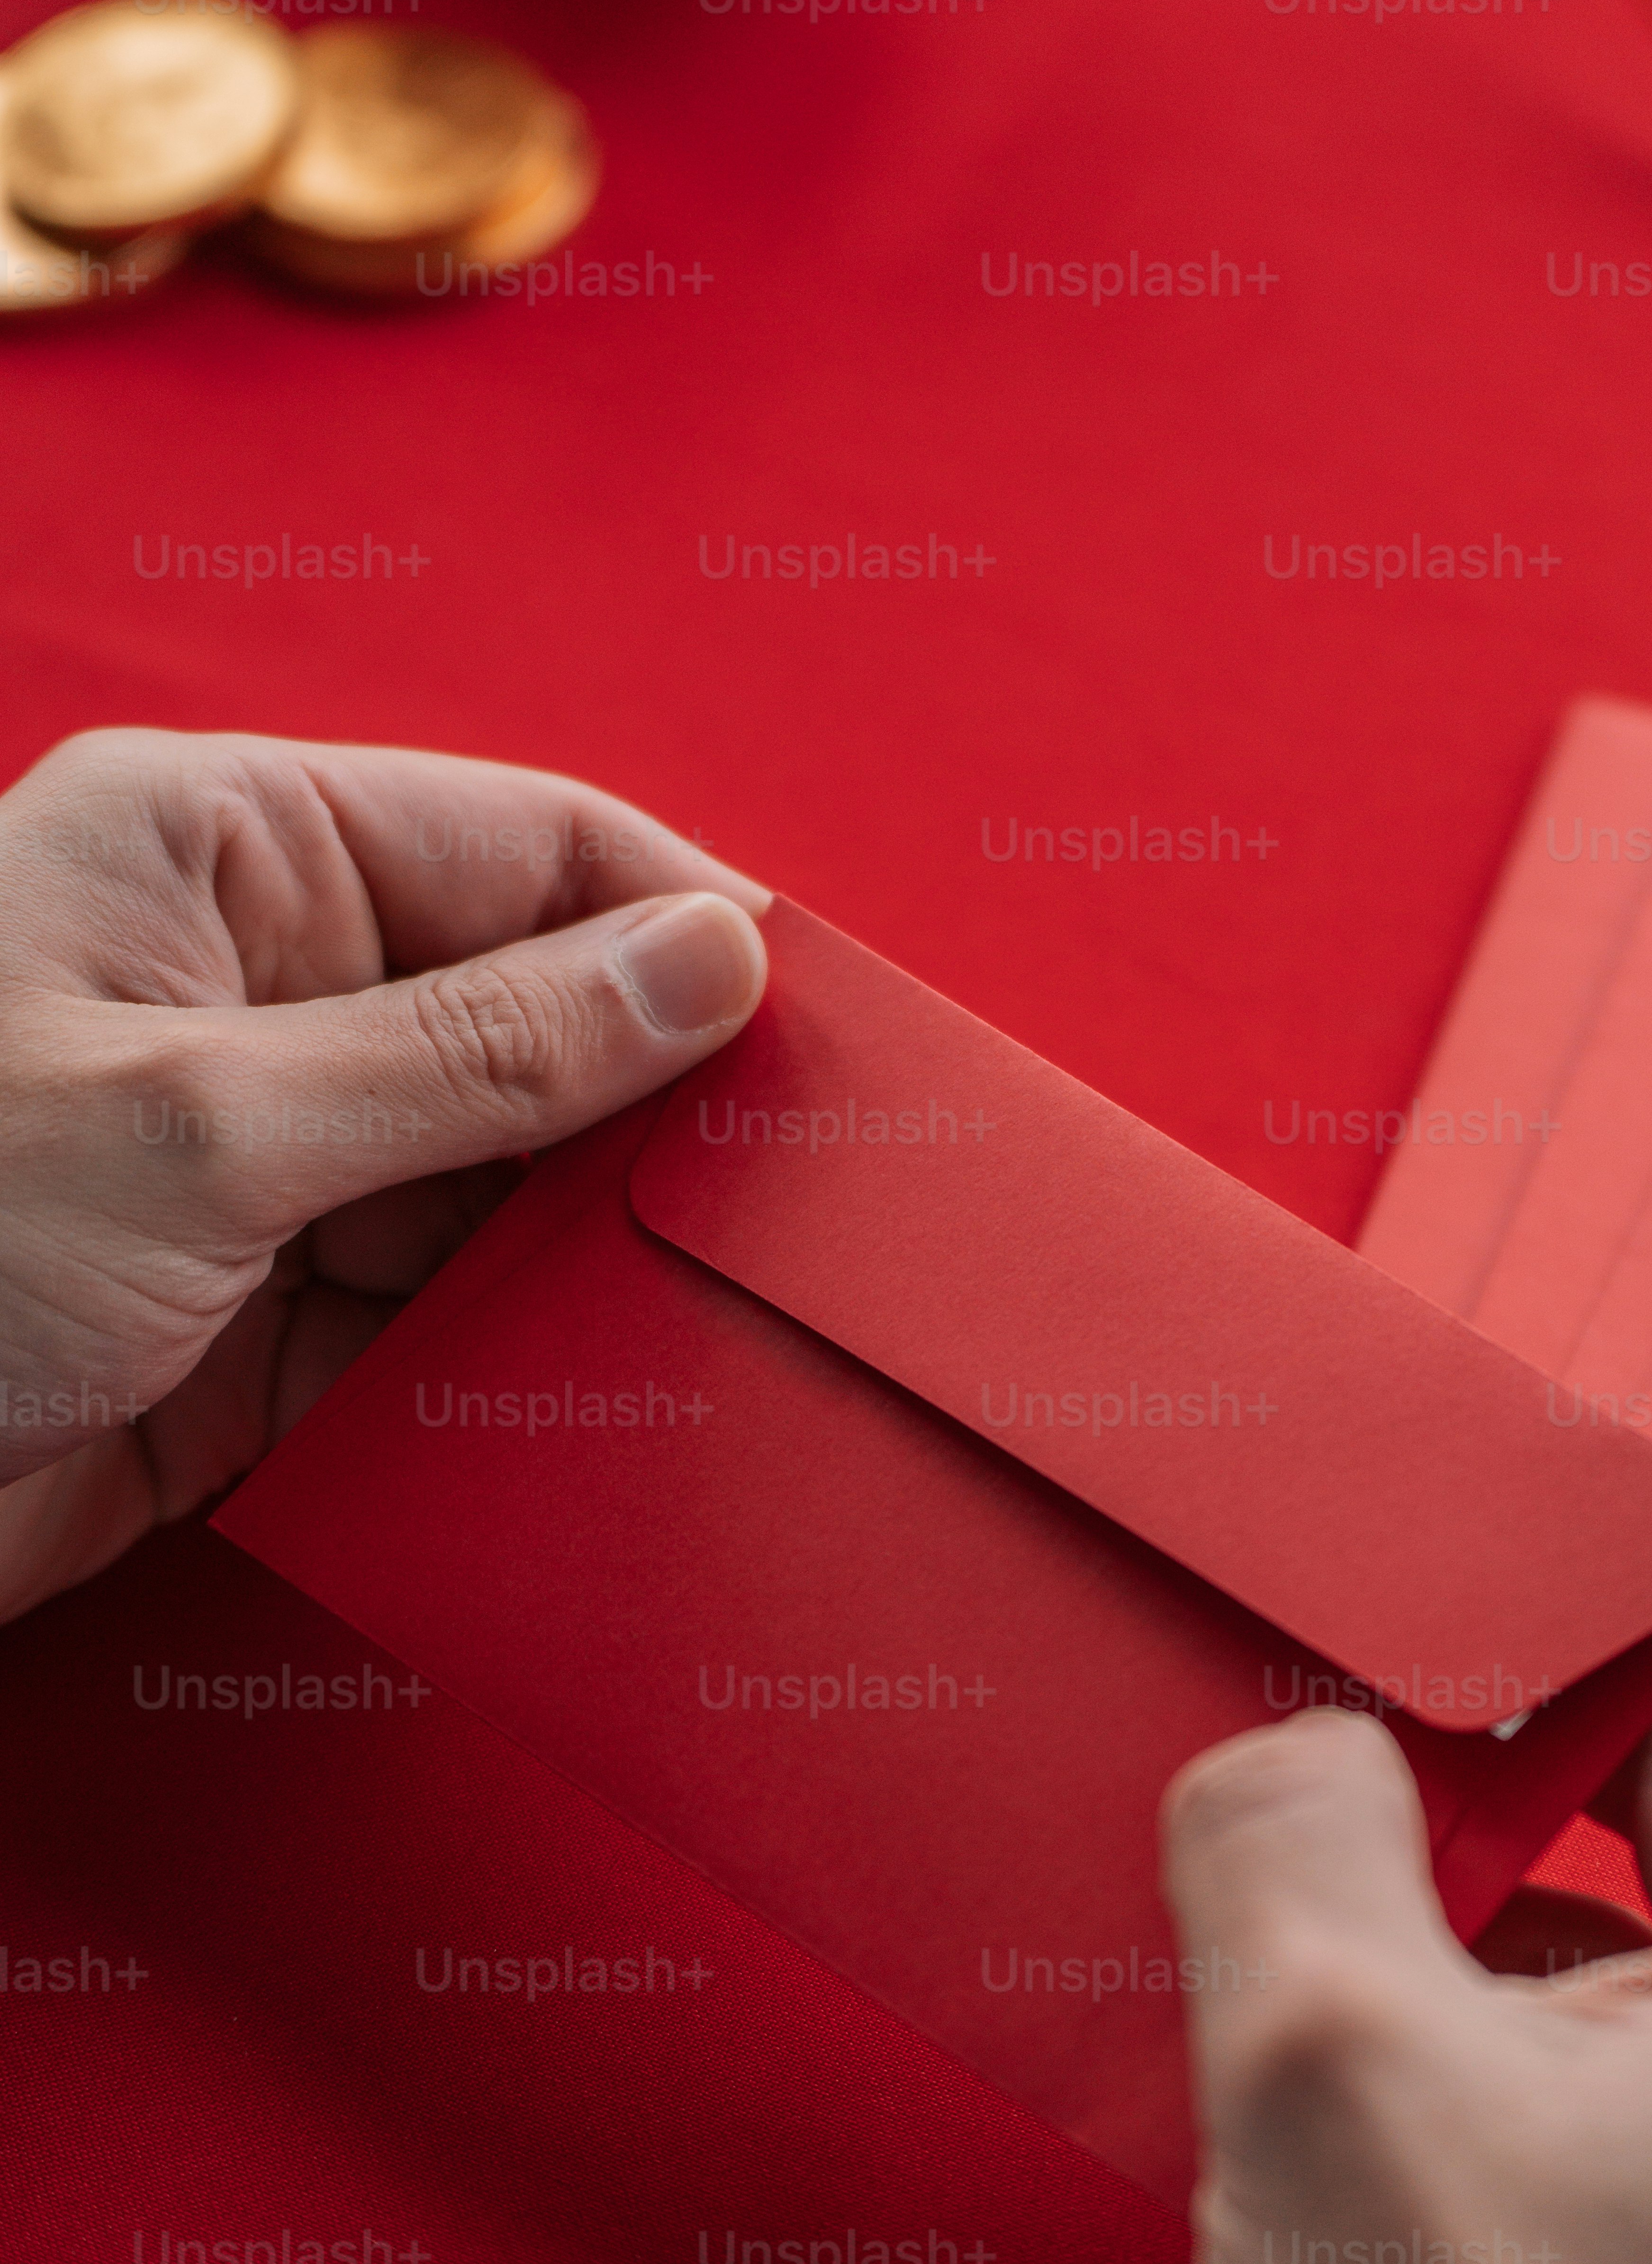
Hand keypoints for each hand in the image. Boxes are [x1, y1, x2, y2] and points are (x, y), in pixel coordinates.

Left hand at [0, 727, 770, 1623]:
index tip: (835, 1048)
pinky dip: (520, 1375)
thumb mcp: (205, 1128)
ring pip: (506, 1189)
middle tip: (812, 1217)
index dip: (691, 934)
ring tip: (724, 1328)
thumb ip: (477, 1053)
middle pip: (539, 1021)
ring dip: (600, 1263)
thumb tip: (712, 963)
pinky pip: (438, 1331)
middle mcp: (253, 994)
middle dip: (664, 1115)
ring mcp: (257, 1168)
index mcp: (224, 859)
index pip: (529, 852)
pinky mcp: (251, 1331)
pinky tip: (605, 1411)